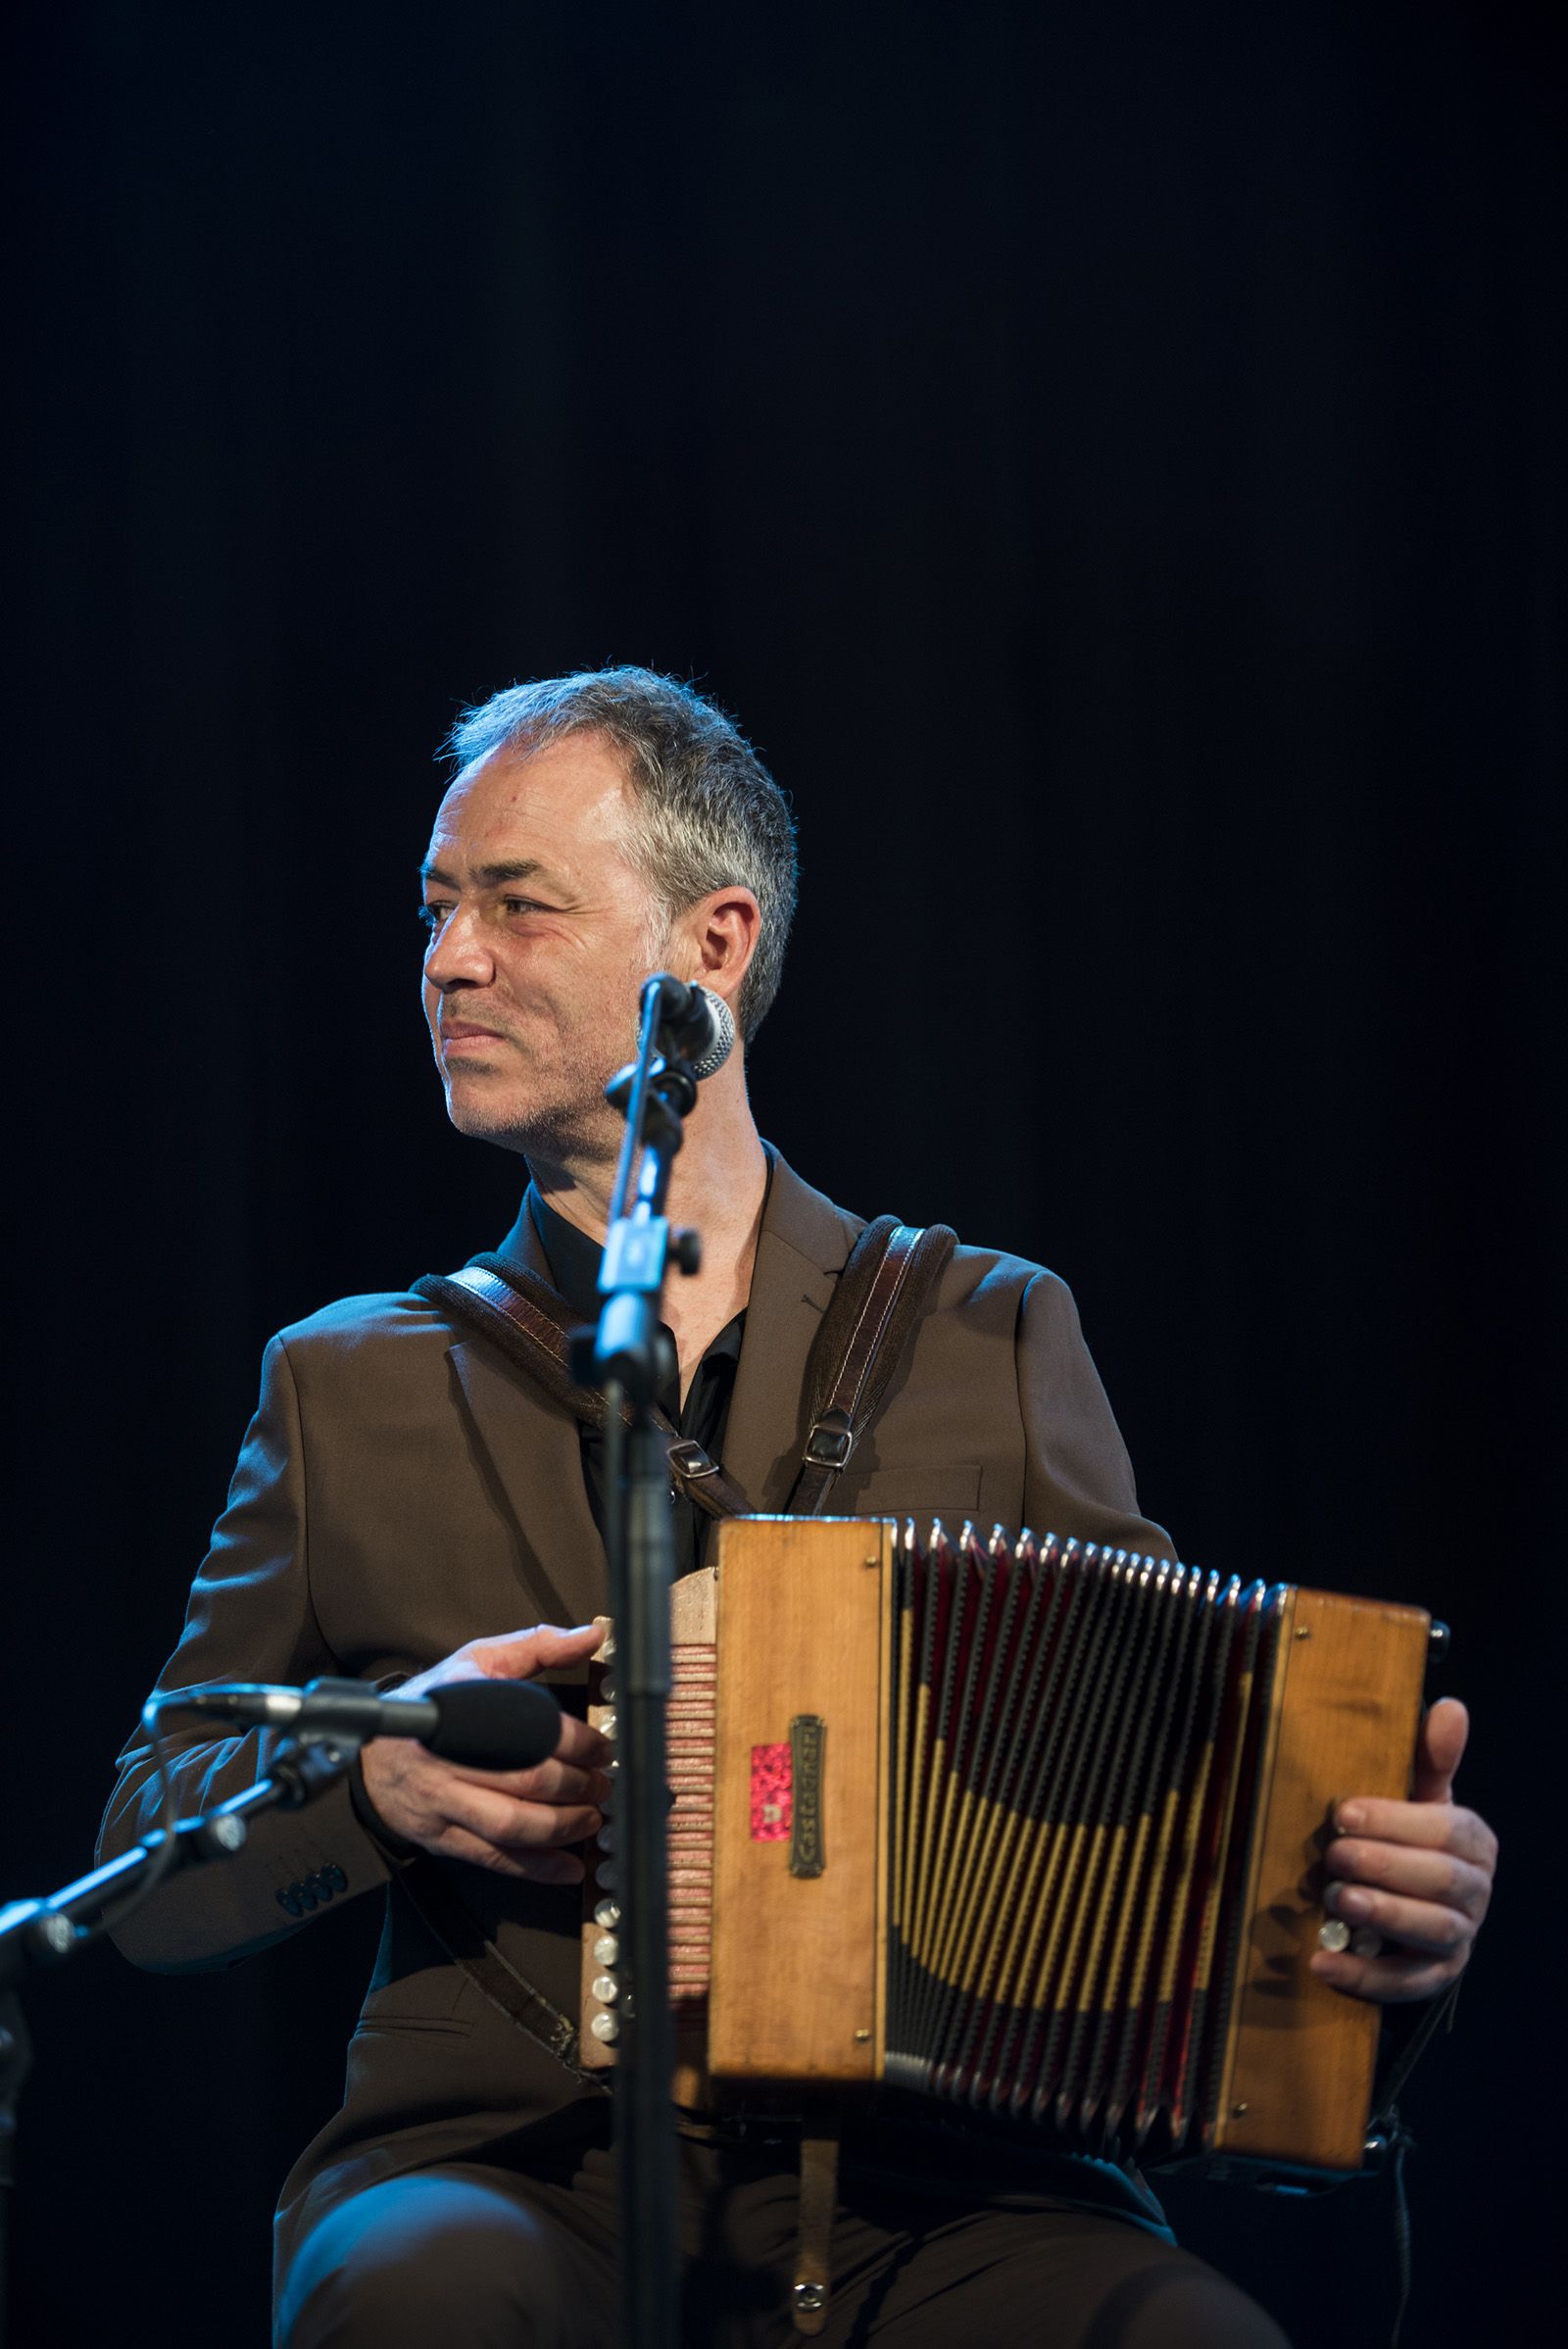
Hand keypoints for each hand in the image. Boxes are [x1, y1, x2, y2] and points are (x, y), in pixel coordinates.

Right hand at [359, 1622, 610, 1883]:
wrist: (372, 1752)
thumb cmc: (435, 1704)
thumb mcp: (479, 1661)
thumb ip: (537, 1646)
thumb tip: (591, 1635)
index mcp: (461, 1706)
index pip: (530, 1729)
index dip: (576, 1743)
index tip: (601, 1748)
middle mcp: (447, 1756)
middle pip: (526, 1781)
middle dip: (577, 1787)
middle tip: (602, 1785)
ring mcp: (442, 1801)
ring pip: (511, 1825)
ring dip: (562, 1828)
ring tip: (591, 1819)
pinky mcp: (441, 1837)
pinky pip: (494, 1858)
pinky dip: (536, 1868)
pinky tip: (568, 1867)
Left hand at [1311, 1696, 1496, 2002]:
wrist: (1404, 1896)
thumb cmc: (1406, 1835)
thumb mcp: (1417, 1794)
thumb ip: (1430, 1757)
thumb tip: (1450, 1706)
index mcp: (1475, 1842)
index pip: (1450, 1830)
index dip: (1398, 1821)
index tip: (1344, 1811)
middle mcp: (1476, 1893)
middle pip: (1444, 1882)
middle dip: (1386, 1867)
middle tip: (1334, 1854)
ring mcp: (1459, 1939)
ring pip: (1434, 1931)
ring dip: (1385, 1915)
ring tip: (1337, 1900)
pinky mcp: (1433, 1977)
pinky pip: (1407, 1984)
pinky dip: (1365, 1979)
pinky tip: (1321, 1963)